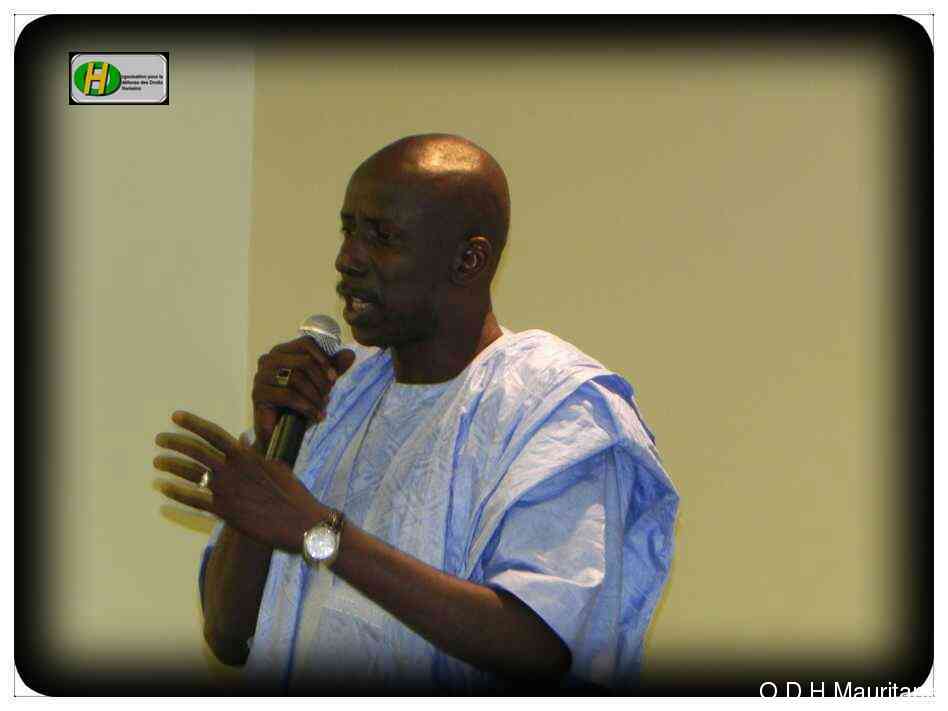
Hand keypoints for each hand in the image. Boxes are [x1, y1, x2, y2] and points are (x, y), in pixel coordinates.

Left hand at [154, 410, 326, 550]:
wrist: (301, 521)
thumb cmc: (292, 493)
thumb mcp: (275, 465)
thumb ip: (255, 453)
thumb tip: (243, 441)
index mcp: (246, 455)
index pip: (213, 433)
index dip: (192, 423)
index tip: (176, 416)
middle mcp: (233, 469)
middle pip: (195, 451)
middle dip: (174, 443)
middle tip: (160, 439)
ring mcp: (227, 490)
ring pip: (190, 473)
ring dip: (170, 466)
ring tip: (157, 462)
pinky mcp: (224, 511)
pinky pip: (193, 500)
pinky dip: (176, 493)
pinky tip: (163, 488)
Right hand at [253, 337, 355, 446]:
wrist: (281, 434)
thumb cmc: (298, 406)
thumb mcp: (320, 386)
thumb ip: (333, 369)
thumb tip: (350, 354)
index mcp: (282, 352)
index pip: (307, 343)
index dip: (324, 359)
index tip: (334, 378)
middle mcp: (269, 359)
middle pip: (304, 361)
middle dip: (321, 381)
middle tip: (327, 397)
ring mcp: (261, 376)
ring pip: (297, 378)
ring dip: (315, 396)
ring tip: (321, 408)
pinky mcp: (258, 394)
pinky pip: (288, 395)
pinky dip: (306, 406)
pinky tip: (315, 416)